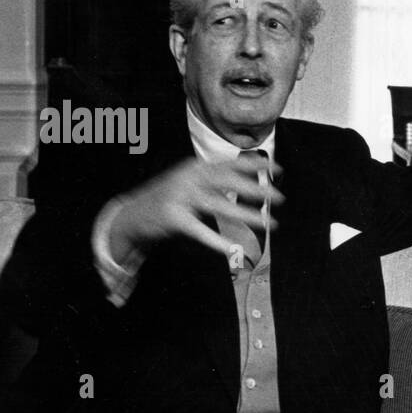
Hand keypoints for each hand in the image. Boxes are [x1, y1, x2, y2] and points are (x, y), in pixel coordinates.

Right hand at [111, 154, 282, 259]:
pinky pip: (200, 231)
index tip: (278, 169)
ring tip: (268, 223)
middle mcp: (188, 178)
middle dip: (257, 189)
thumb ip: (214, 181)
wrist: (131, 216)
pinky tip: (233, 250)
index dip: (255, 165)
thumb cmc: (168, 200)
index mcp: (195, 167)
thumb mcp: (190, 183)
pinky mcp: (173, 218)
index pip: (230, 163)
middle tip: (280, 197)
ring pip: (220, 206)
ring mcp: (180, 196)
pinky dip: (218, 242)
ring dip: (247, 216)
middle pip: (229, 181)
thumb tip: (248, 182)